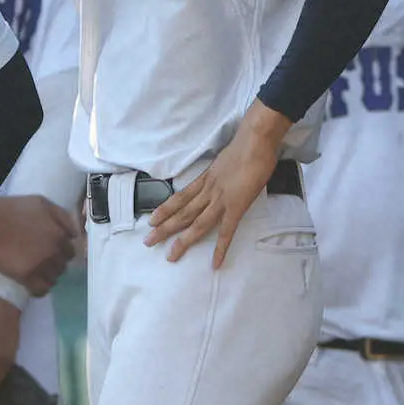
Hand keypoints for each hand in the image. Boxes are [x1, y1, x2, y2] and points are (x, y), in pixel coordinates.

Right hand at [0, 195, 79, 296]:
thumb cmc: (14, 209)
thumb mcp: (42, 203)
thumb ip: (62, 217)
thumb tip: (75, 234)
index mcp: (59, 234)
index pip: (70, 251)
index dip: (62, 252)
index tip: (55, 252)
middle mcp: (53, 252)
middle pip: (63, 266)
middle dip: (56, 264)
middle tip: (45, 262)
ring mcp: (40, 265)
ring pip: (54, 279)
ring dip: (48, 277)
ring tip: (39, 273)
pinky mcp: (25, 276)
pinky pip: (41, 290)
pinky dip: (40, 289)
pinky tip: (34, 284)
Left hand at [145, 101, 290, 267]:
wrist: (254, 141)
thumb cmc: (245, 146)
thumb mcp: (225, 160)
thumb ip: (220, 172)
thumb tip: (220, 177)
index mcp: (205, 179)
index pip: (180, 197)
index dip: (165, 209)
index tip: (152, 220)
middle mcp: (207, 191)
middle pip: (182, 213)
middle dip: (164, 228)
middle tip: (148, 242)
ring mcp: (220, 199)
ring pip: (197, 223)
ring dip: (183, 240)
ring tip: (170, 256)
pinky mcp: (236, 207)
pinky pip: (226, 231)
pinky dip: (220, 248)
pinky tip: (214, 262)